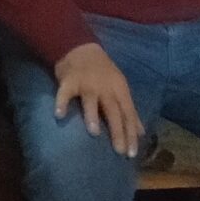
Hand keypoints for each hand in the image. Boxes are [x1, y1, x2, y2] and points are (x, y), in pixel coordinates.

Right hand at [52, 42, 143, 158]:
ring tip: (94, 133)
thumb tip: (141, 132)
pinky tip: (59, 115)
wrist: (80, 47)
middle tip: (120, 150)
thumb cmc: (103, 72)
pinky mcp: (69, 80)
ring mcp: (87, 83)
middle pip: (113, 110)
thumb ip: (128, 109)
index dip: (131, 133)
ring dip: (92, 116)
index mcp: (119, 89)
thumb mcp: (120, 88)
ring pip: (91, 101)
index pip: (128, 113)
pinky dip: (61, 103)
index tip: (133, 153)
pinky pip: (65, 93)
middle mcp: (105, 86)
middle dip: (118, 130)